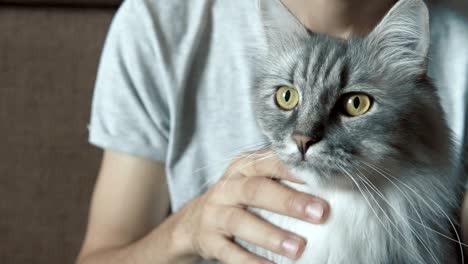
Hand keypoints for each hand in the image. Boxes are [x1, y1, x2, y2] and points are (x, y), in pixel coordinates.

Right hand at [173, 149, 328, 262]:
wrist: (195, 220)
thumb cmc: (239, 198)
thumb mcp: (253, 179)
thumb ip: (280, 176)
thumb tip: (330, 181)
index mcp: (243, 167)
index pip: (268, 162)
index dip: (293, 169)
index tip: (321, 177)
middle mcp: (227, 187)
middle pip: (256, 190)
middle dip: (289, 201)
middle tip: (320, 213)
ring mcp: (215, 213)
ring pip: (241, 222)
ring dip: (271, 235)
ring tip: (298, 248)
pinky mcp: (209, 239)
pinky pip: (228, 252)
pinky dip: (249, 261)